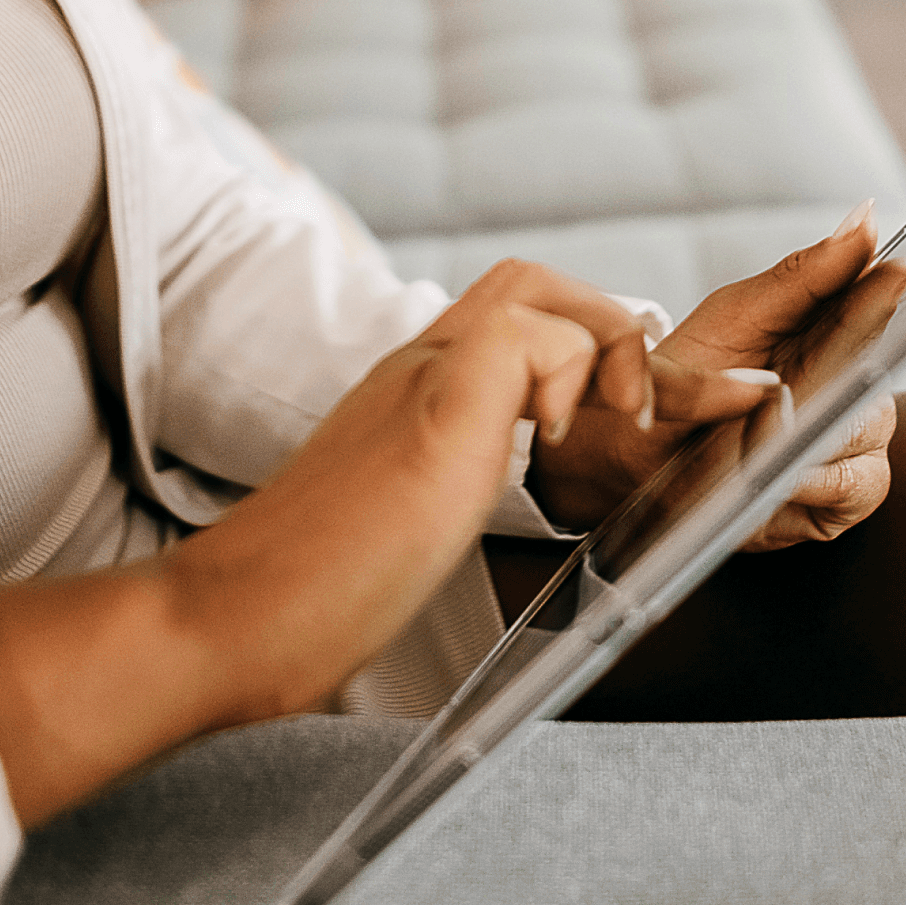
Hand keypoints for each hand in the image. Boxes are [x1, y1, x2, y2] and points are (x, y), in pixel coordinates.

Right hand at [0, 258, 768, 822]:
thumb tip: (486, 524)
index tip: (652, 414)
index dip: (591, 356)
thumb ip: (442, 498)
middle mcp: (416, 369)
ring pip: (542, 295)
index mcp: (416, 399)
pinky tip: (567, 446)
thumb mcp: (403, 527)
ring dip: (615, 350)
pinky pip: (535, 340)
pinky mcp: (438, 406)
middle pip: (532, 287)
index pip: (516, 329)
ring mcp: (424, 378)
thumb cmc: (310, 595)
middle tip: (672, 409)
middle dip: (618, 333)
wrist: (234, 617)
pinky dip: (577, 379)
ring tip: (638, 421)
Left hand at [526, 205, 905, 546]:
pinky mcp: (844, 493)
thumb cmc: (689, 376)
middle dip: (840, 376)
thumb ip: (804, 275)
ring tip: (758, 434)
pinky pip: (856, 484)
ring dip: (814, 432)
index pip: (883, 299)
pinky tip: (781, 473)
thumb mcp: (735, 315)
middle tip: (788, 386)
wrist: (641, 450)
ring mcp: (853, 438)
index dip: (895, 287)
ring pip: (870, 427)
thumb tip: (865, 220)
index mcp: (832, 327)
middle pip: (885, 368)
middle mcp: (855, 381)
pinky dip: (815, 480)